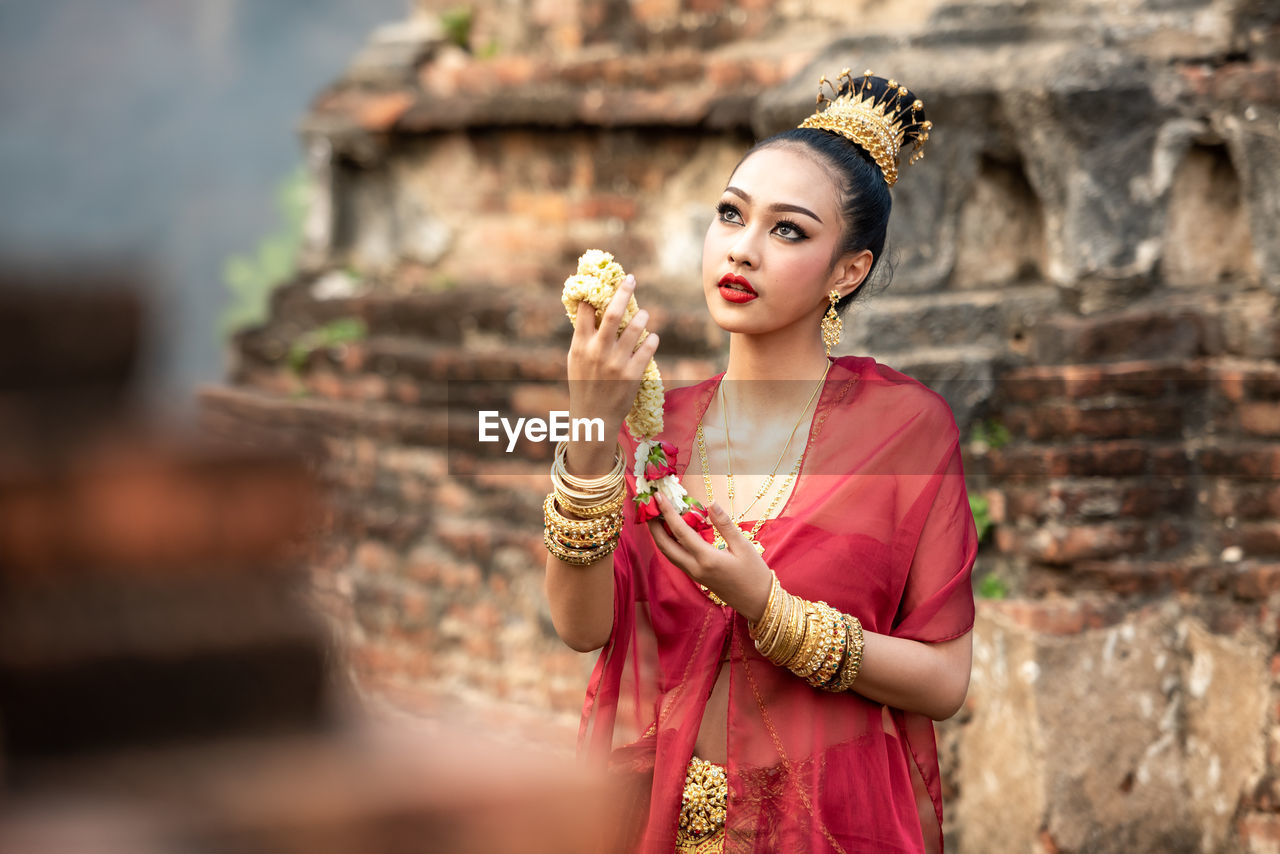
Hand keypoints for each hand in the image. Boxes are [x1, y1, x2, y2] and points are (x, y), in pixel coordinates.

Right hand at [565, 274, 658, 474]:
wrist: (594, 418)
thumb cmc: (585, 384)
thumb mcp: (576, 360)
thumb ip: (583, 336)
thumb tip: (591, 308)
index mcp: (580, 345)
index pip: (585, 311)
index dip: (592, 293)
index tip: (601, 280)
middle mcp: (598, 351)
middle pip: (612, 313)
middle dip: (623, 292)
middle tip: (631, 279)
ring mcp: (616, 363)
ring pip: (635, 328)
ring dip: (642, 317)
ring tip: (644, 314)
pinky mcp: (633, 374)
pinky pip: (648, 348)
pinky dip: (652, 339)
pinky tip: (652, 337)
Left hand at [647, 493, 773, 621]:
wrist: (758, 602)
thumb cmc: (755, 573)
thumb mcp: (744, 546)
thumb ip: (725, 524)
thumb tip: (711, 503)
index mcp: (707, 559)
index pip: (680, 532)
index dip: (667, 512)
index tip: (658, 496)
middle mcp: (695, 568)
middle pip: (665, 546)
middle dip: (653, 526)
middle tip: (650, 507)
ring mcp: (694, 575)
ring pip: (668, 554)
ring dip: (659, 535)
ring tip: (657, 517)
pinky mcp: (696, 577)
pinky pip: (676, 558)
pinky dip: (670, 544)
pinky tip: (673, 532)